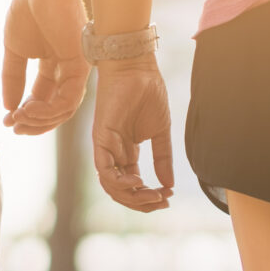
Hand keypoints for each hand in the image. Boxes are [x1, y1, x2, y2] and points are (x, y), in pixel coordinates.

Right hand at [1, 0, 86, 134]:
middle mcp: (68, 72)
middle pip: (56, 110)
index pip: (44, 99)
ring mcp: (77, 71)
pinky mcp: (81, 67)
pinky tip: (30, 108)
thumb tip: (8, 106)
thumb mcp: (15, 51)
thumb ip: (12, 78)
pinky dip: (49, 109)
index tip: (8, 120)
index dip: (26, 113)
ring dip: (40, 119)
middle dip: (34, 122)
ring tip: (19, 118)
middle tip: (14, 126)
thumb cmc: (28, 10)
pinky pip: (69, 99)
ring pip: (64, 110)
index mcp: (54, 67)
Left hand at [91, 58, 174, 211]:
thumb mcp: (161, 132)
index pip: (133, 185)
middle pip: (121, 191)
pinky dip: (120, 181)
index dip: (148, 197)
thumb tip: (168, 184)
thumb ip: (162, 158)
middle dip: (141, 202)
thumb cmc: (148, 93)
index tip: (168, 197)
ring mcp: (106, 147)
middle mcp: (114, 153)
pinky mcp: (101, 138)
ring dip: (132, 196)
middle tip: (161, 201)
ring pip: (111, 185)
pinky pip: (105, 169)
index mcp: (126, 152)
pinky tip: (139, 182)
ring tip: (152, 194)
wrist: (137, 68)